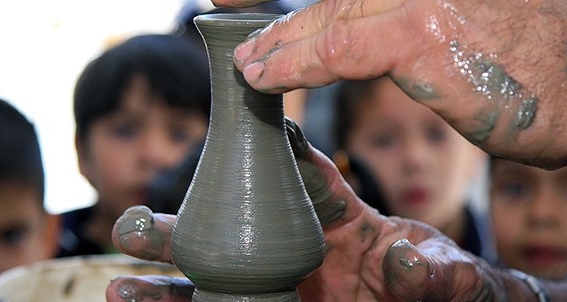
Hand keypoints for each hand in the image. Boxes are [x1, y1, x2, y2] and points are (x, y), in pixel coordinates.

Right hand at [106, 119, 511, 300]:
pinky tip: (133, 301)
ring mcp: (277, 282)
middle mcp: (293, 244)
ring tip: (121, 271)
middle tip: (141, 221)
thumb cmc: (440, 285)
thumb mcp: (445, 278)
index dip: (277, 154)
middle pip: (230, 225)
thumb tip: (407, 261)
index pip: (304, 177)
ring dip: (165, 274)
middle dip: (184, 226)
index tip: (244, 132)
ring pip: (210, 272)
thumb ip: (430, 270)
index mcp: (339, 217)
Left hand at [230, 0, 566, 168]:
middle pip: (339, 0)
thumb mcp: (482, 26)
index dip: (313, 13)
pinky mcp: (421, 33)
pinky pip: (337, 50)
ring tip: (250, 65)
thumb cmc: (542, 67)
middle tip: (252, 45)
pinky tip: (264, 77)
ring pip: (329, 18)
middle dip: (289, 26)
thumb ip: (428, 25)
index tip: (280, 31)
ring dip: (280, 45)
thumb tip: (390, 42)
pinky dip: (293, 64)